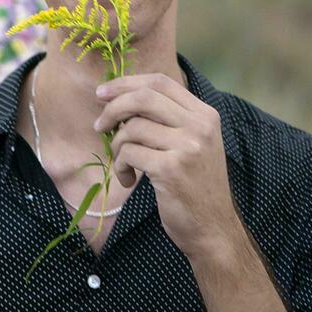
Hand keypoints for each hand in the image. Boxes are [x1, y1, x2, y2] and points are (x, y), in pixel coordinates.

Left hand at [93, 72, 242, 262]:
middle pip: (143, 97)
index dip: (126, 83)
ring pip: (132, 127)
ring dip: (117, 146)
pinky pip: (129, 153)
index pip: (159, 82)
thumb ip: (165, 119)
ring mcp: (188, 147)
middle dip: (112, 108)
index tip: (102, 94)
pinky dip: (121, 165)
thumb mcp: (191, 144)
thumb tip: (117, 97)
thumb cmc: (193, 185)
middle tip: (99, 126)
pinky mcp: (171, 169)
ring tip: (122, 164)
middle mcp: (200, 126)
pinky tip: (127, 179)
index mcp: (205, 114)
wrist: (212, 229)